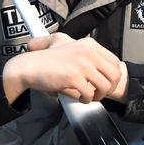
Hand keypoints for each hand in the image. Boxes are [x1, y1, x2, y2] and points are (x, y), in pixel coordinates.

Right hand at [2, 33, 127, 104]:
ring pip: (105, 86)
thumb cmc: (46, 60)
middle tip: (98, 93)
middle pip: (114, 75)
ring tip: (88, 97)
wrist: (29, 67)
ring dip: (98, 96)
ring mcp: (81, 63)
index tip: (105, 84)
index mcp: (89, 44)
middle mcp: (88, 51)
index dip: (113, 77)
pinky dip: (86, 100)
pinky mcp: (74, 76)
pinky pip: (90, 94)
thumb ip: (86, 51)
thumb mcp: (67, 45)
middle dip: (109, 88)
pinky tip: (80, 98)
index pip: (115, 62)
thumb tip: (103, 66)